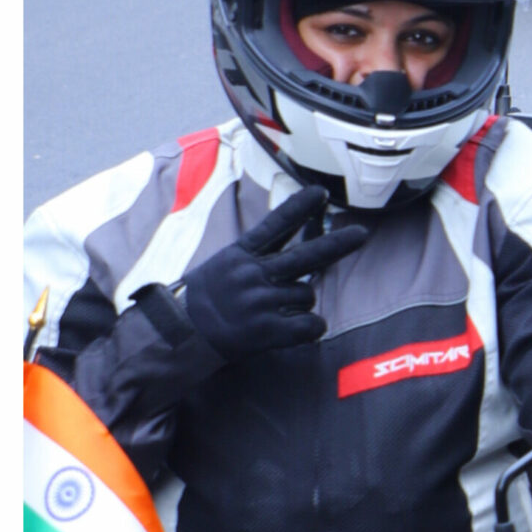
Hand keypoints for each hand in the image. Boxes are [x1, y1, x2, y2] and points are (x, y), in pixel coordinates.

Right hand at [172, 184, 370, 362]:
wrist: (170, 339)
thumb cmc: (195, 302)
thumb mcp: (220, 266)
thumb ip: (251, 255)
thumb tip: (284, 242)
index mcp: (240, 255)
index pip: (275, 225)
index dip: (300, 207)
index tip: (321, 192)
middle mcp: (253, 274)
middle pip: (306, 255)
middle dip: (337, 244)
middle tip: (361, 234)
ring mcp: (259, 302)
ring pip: (305, 294)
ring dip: (301, 301)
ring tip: (277, 309)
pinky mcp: (263, 331)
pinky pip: (306, 326)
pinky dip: (312, 327)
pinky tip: (309, 328)